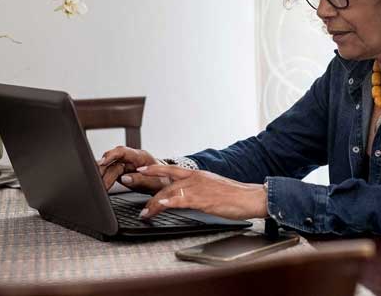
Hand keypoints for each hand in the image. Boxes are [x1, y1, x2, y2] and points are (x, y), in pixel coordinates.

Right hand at [96, 146, 168, 192]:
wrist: (167, 185)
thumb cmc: (164, 181)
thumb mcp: (156, 183)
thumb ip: (141, 180)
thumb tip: (125, 178)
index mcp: (141, 157)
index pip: (123, 151)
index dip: (111, 155)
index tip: (102, 162)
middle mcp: (131, 159)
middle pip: (113, 161)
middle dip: (104, 170)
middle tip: (98, 181)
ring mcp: (126, 166)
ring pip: (110, 168)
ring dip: (103, 176)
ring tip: (100, 186)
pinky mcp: (122, 174)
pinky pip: (111, 175)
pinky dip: (105, 180)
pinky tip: (102, 186)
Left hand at [135, 165, 267, 220]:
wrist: (250, 197)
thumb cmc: (236, 196)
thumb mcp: (215, 189)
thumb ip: (201, 190)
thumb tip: (192, 197)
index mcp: (198, 174)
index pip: (172, 169)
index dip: (155, 169)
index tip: (141, 169)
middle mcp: (195, 178)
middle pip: (164, 179)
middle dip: (145, 181)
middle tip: (129, 182)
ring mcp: (197, 188)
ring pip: (167, 192)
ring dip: (152, 203)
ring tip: (143, 212)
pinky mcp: (200, 199)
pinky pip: (177, 201)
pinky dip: (164, 205)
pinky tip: (156, 209)